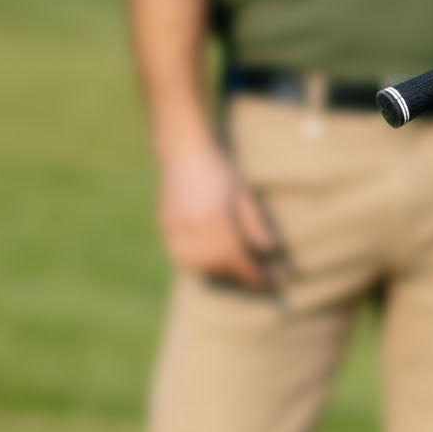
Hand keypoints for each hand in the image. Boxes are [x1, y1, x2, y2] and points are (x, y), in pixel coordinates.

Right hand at [159, 141, 279, 285]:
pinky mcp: (164, 226)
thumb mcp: (244, 195)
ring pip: (195, 265)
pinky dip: (196, 264)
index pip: (235, 257)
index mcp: (214, 217)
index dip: (251, 272)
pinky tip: (210, 261)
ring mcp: (174, 227)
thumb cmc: (220, 170)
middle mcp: (191, 226)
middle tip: (252, 278)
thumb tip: (268, 252)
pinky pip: (181, 255)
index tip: (266, 281)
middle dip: (235, 275)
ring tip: (232, 272)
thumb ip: (254, 225)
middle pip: (215, 264)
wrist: (184, 150)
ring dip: (216, 273)